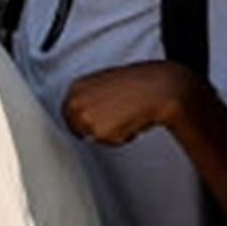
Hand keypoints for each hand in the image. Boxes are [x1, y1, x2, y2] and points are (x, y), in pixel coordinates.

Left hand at [60, 61, 202, 147]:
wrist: (159, 88)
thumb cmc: (140, 83)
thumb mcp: (106, 83)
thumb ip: (92, 96)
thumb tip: (88, 109)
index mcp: (77, 87)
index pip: (67, 112)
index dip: (81, 120)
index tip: (90, 124)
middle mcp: (76, 101)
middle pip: (76, 128)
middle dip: (93, 129)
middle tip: (115, 122)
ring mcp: (85, 117)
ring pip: (94, 136)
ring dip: (110, 132)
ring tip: (127, 116)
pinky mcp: (99, 131)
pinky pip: (109, 142)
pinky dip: (121, 137)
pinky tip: (132, 122)